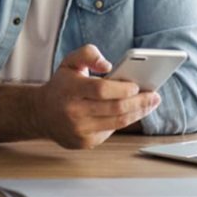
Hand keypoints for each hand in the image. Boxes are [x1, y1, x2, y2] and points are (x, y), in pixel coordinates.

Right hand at [33, 45, 160, 148]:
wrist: (41, 114)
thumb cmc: (61, 85)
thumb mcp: (69, 62)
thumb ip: (88, 54)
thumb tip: (107, 65)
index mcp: (70, 90)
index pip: (101, 90)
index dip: (122, 88)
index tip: (137, 85)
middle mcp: (74, 112)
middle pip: (115, 108)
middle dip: (139, 102)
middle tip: (155, 95)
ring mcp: (79, 130)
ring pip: (117, 123)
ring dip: (138, 113)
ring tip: (151, 103)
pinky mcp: (85, 142)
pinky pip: (111, 131)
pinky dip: (125, 121)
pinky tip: (134, 112)